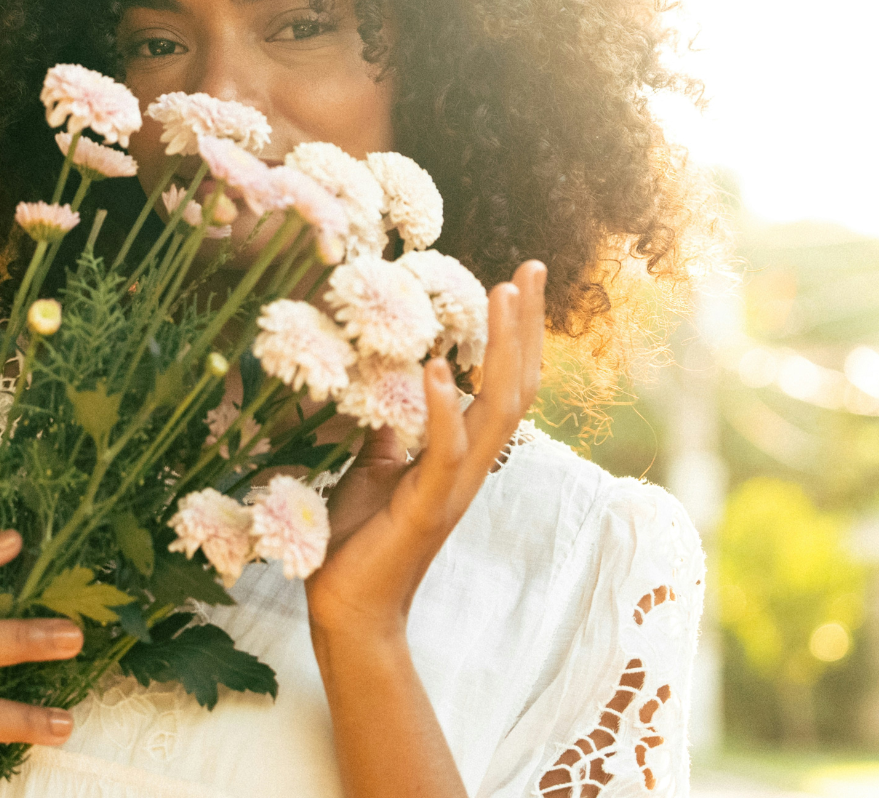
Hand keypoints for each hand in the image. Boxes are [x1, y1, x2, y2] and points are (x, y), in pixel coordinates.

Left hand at [304, 260, 545, 641]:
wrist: (348, 610)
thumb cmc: (359, 540)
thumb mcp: (372, 466)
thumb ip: (390, 427)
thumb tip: (389, 379)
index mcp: (461, 454)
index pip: (502, 383)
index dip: (516, 334)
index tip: (519, 280)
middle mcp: (471, 466)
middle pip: (516, 386)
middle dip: (525, 326)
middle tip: (530, 268)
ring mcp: (454, 487)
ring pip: (496, 411)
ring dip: (501, 350)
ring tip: (500, 294)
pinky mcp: (426, 507)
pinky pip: (445, 452)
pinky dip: (441, 407)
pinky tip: (435, 366)